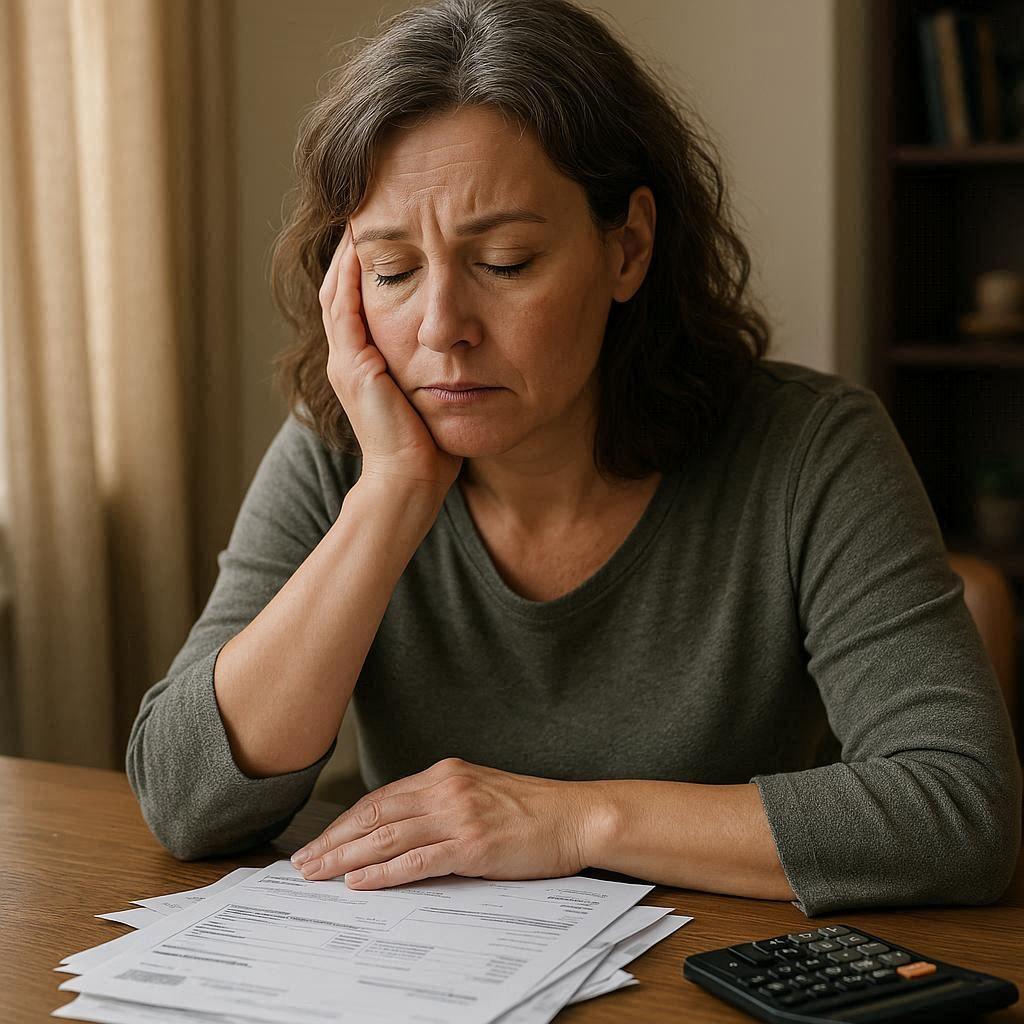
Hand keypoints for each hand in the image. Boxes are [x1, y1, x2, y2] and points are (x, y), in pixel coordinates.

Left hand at [290, 757, 596, 888]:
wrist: (575, 816)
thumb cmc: (531, 810)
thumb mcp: (479, 794)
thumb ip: (441, 805)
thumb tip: (401, 831)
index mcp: (445, 774)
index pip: (381, 799)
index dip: (346, 823)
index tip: (321, 842)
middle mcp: (446, 788)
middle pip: (374, 816)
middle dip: (333, 841)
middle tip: (303, 863)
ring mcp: (458, 814)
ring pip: (387, 837)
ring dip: (345, 857)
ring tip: (317, 875)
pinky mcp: (472, 844)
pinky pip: (416, 861)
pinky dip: (382, 873)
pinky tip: (359, 883)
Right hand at [320, 221, 463, 493]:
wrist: (411, 482)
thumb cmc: (430, 448)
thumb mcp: (433, 395)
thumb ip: (439, 367)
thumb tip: (472, 345)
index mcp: (364, 364)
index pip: (358, 301)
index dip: (367, 265)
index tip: (389, 231)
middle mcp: (348, 358)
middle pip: (341, 288)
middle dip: (354, 249)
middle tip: (369, 208)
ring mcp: (347, 361)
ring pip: (338, 290)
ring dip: (350, 251)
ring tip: (363, 212)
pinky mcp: (355, 365)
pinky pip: (345, 306)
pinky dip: (352, 273)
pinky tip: (364, 243)